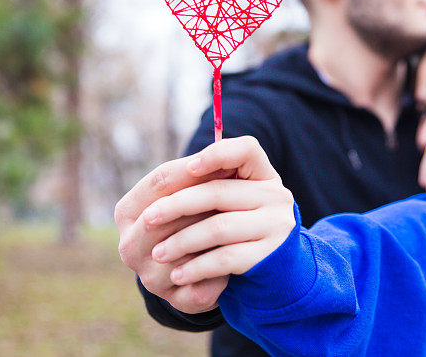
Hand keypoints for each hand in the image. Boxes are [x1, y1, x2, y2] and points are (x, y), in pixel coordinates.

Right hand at [115, 154, 234, 312]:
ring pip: (186, 254)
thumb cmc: (203, 207)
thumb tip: (222, 152)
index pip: (159, 182)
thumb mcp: (198, 184)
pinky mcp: (177, 301)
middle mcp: (130, 246)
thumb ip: (202, 166)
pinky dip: (221, 275)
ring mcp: (150, 277)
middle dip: (203, 204)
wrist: (206, 256)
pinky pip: (203, 286)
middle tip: (238, 193)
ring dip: (214, 240)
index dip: (193, 171)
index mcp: (128, 211)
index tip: (226, 163)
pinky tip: (238, 265)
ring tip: (242, 227)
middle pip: (169, 218)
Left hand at [141, 136, 295, 290]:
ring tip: (158, 254)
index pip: (247, 150)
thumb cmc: (243, 233)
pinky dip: (197, 267)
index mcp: (264, 176)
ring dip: (181, 242)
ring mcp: (277, 226)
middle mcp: (277, 196)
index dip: (218, 154)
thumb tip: (167, 179)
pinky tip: (178, 275)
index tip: (190, 167)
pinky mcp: (272, 257)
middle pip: (218, 191)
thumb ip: (210, 185)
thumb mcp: (233, 205)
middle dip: (176, 206)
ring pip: (218, 227)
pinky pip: (226, 258)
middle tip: (148, 220)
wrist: (278, 276)